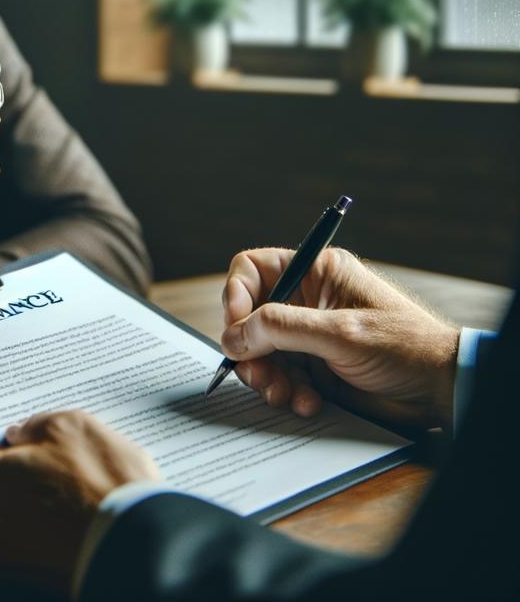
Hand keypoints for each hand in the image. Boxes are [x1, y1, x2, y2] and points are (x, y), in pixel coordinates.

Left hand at [0, 410, 159, 593]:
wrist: (139, 546)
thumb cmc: (97, 482)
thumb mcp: (68, 426)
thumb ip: (34, 427)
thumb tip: (21, 436)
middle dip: (2, 470)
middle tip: (42, 453)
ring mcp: (8, 558)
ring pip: (3, 516)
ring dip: (24, 498)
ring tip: (68, 481)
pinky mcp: (35, 575)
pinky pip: (27, 538)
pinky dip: (43, 522)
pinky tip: (76, 507)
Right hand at [220, 247, 460, 427]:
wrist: (441, 391)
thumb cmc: (404, 347)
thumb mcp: (340, 332)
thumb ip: (282, 329)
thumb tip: (233, 335)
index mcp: (314, 273)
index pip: (252, 270)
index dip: (236, 296)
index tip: (235, 329)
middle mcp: (306, 300)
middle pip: (250, 315)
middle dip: (250, 348)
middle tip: (259, 376)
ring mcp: (308, 335)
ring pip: (261, 350)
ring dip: (268, 376)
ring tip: (285, 395)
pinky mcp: (314, 367)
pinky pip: (280, 376)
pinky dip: (287, 392)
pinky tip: (308, 403)